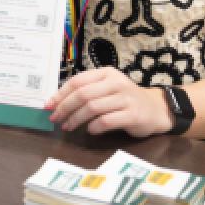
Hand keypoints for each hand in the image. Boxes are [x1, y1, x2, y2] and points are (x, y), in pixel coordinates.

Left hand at [45, 67, 174, 136]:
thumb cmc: (125, 100)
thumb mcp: (107, 89)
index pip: (77, 81)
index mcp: (106, 73)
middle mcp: (116, 83)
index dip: (60, 94)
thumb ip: (86, 91)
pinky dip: (94, 127)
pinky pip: (106, 121)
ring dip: (76, 119)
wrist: (156, 109)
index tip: (48, 106)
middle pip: (82, 94)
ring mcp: (125, 98)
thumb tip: (56, 102)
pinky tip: (90, 131)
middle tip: (55, 119)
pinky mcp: (132, 114)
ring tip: (68, 127)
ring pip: (92, 107)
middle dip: (65, 108)